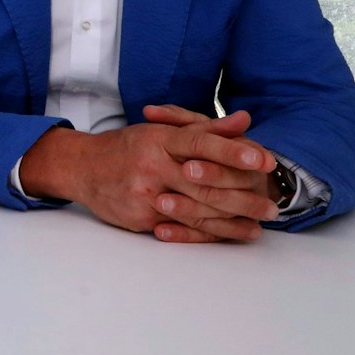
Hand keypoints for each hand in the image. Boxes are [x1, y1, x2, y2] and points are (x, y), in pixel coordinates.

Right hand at [21, 115, 277, 243]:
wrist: (81, 168)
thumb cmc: (127, 147)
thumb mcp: (161, 130)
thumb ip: (205, 128)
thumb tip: (244, 121)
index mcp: (158, 139)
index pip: (200, 143)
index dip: (233, 151)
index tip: (263, 159)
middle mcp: (151, 166)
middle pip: (203, 182)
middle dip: (243, 195)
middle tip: (273, 204)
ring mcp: (145, 194)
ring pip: (195, 210)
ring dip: (233, 219)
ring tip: (261, 222)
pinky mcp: (140, 217)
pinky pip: (180, 227)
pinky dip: (210, 232)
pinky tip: (234, 233)